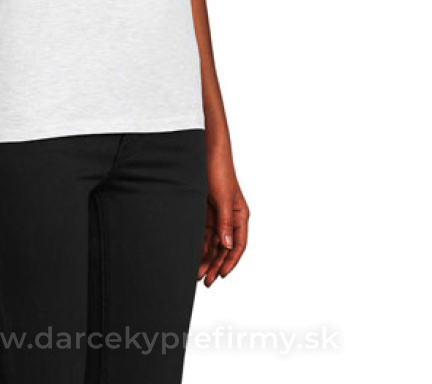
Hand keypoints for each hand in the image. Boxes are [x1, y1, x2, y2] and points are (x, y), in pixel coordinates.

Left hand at [198, 146, 248, 286]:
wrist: (206, 151)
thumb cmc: (219, 170)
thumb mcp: (223, 198)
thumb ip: (225, 222)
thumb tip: (226, 245)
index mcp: (240, 215)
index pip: (237, 245)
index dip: (230, 262)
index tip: (220, 275)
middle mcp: (229, 217)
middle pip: (223, 247)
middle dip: (215, 264)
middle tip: (204, 280)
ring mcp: (217, 215)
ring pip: (212, 242)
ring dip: (205, 257)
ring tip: (196, 273)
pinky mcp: (205, 210)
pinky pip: (202, 233)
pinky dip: (198, 245)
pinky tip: (191, 255)